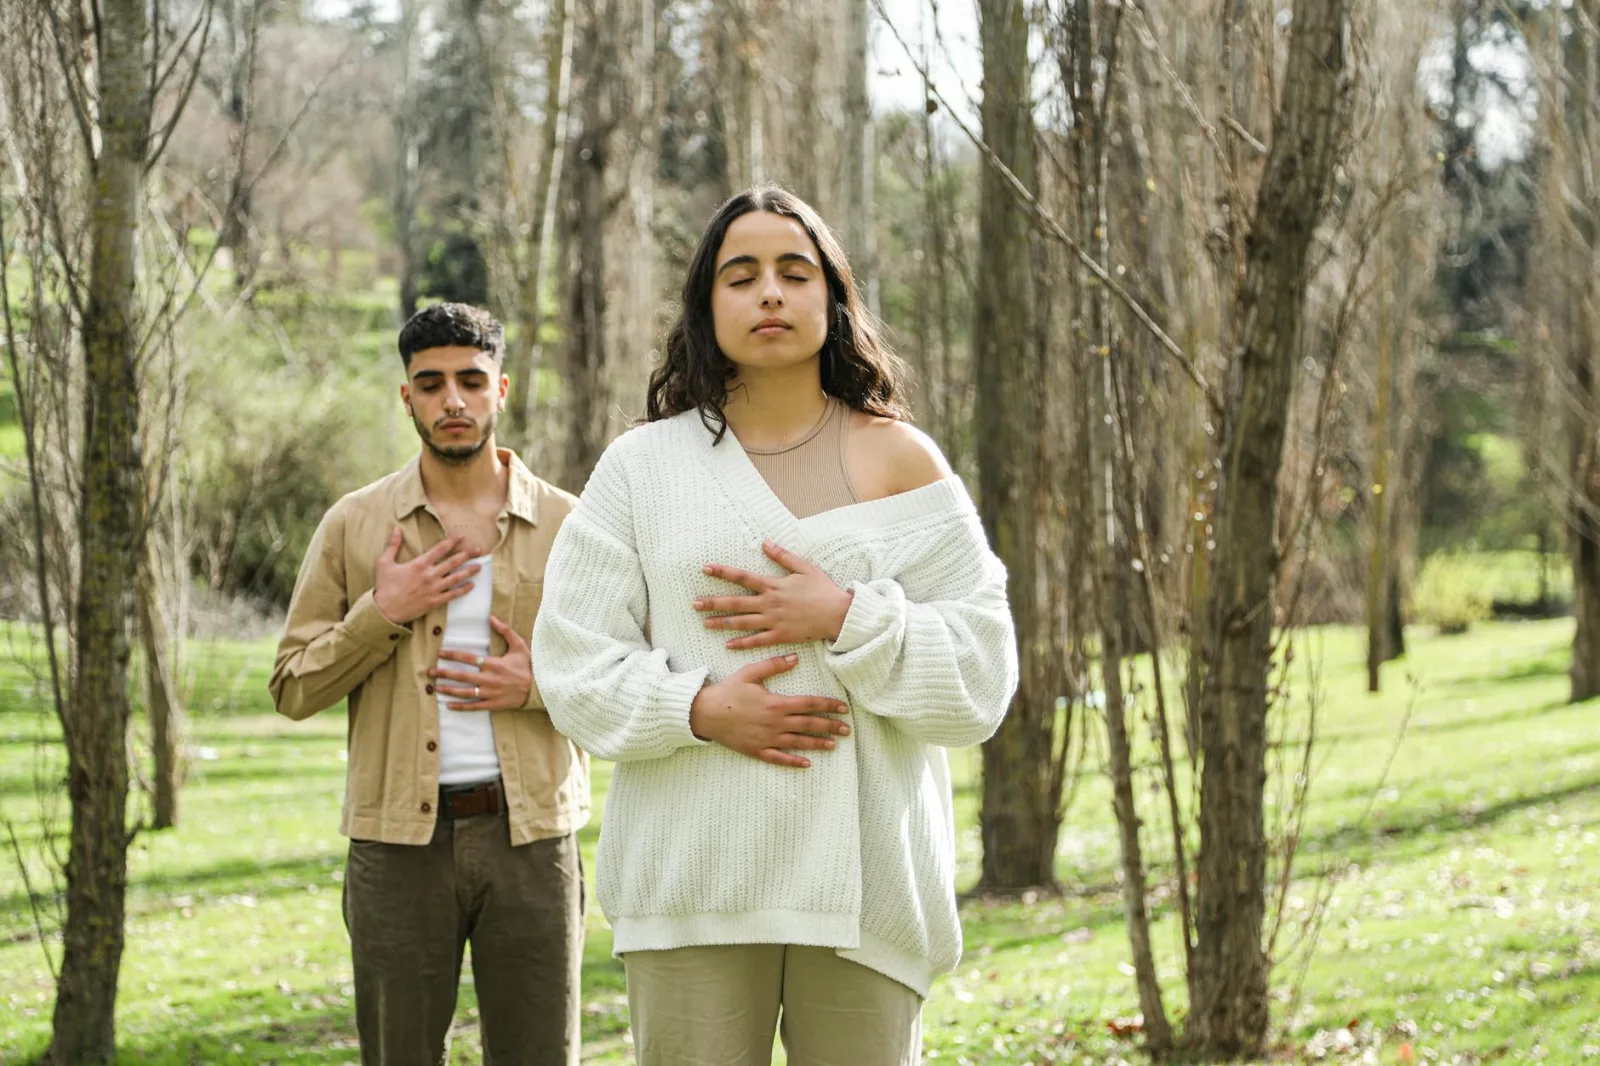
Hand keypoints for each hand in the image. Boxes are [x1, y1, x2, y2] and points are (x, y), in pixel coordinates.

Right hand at [373, 529, 478, 625]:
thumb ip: (393, 545)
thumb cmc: (385, 586)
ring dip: (469, 571)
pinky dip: (463, 590)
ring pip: (456, 578)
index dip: (452, 541)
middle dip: (467, 554)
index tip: (462, 536)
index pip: (440, 549)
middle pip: (453, 562)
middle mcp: (429, 575)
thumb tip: (397, 529)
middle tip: (478, 550)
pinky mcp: (434, 601)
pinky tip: (471, 585)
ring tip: (479, 566)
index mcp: (419, 564)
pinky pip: (452, 594)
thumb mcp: (385, 562)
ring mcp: (433, 589)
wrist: (384, 610)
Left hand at [429, 616, 531, 711]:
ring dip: (449, 689)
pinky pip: (474, 706)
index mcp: (494, 663)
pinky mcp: (493, 704)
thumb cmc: (528, 665)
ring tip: (436, 687)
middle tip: (430, 672)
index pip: (468, 658)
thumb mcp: (519, 645)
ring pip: (465, 692)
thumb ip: (505, 631)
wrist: (539, 687)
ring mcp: (490, 692)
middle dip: (444, 673)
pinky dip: (460, 706)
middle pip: (462, 676)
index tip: (440, 654)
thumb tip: (492, 618)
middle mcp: (489, 678)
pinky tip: (449, 705)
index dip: (452, 655)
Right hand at [689, 653, 850, 768]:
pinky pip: (779, 758)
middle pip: (809, 724)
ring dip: (818, 743)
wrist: (705, 713)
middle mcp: (775, 723)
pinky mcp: (757, 750)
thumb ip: (773, 665)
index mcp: (776, 703)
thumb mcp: (750, 673)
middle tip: (847, 729)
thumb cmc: (728, 691)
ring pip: (798, 742)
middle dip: (830, 726)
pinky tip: (807, 764)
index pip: (809, 704)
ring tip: (834, 744)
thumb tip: (795, 658)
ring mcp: (767, 739)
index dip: (828, 705)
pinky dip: (793, 762)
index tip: (843, 708)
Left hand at [694, 541, 852, 649]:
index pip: (742, 577)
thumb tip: (764, 543)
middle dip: (713, 603)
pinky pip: (757, 640)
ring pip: (742, 622)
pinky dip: (742, 643)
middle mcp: (769, 603)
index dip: (723, 572)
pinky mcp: (780, 636)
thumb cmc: (823, 589)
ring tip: (705, 623)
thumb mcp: (804, 567)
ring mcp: (773, 621)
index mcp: (773, 585)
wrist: (838, 614)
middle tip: (695, 604)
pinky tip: (729, 645)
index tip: (706, 569)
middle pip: (735, 602)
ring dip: (722, 623)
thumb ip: (783, 556)